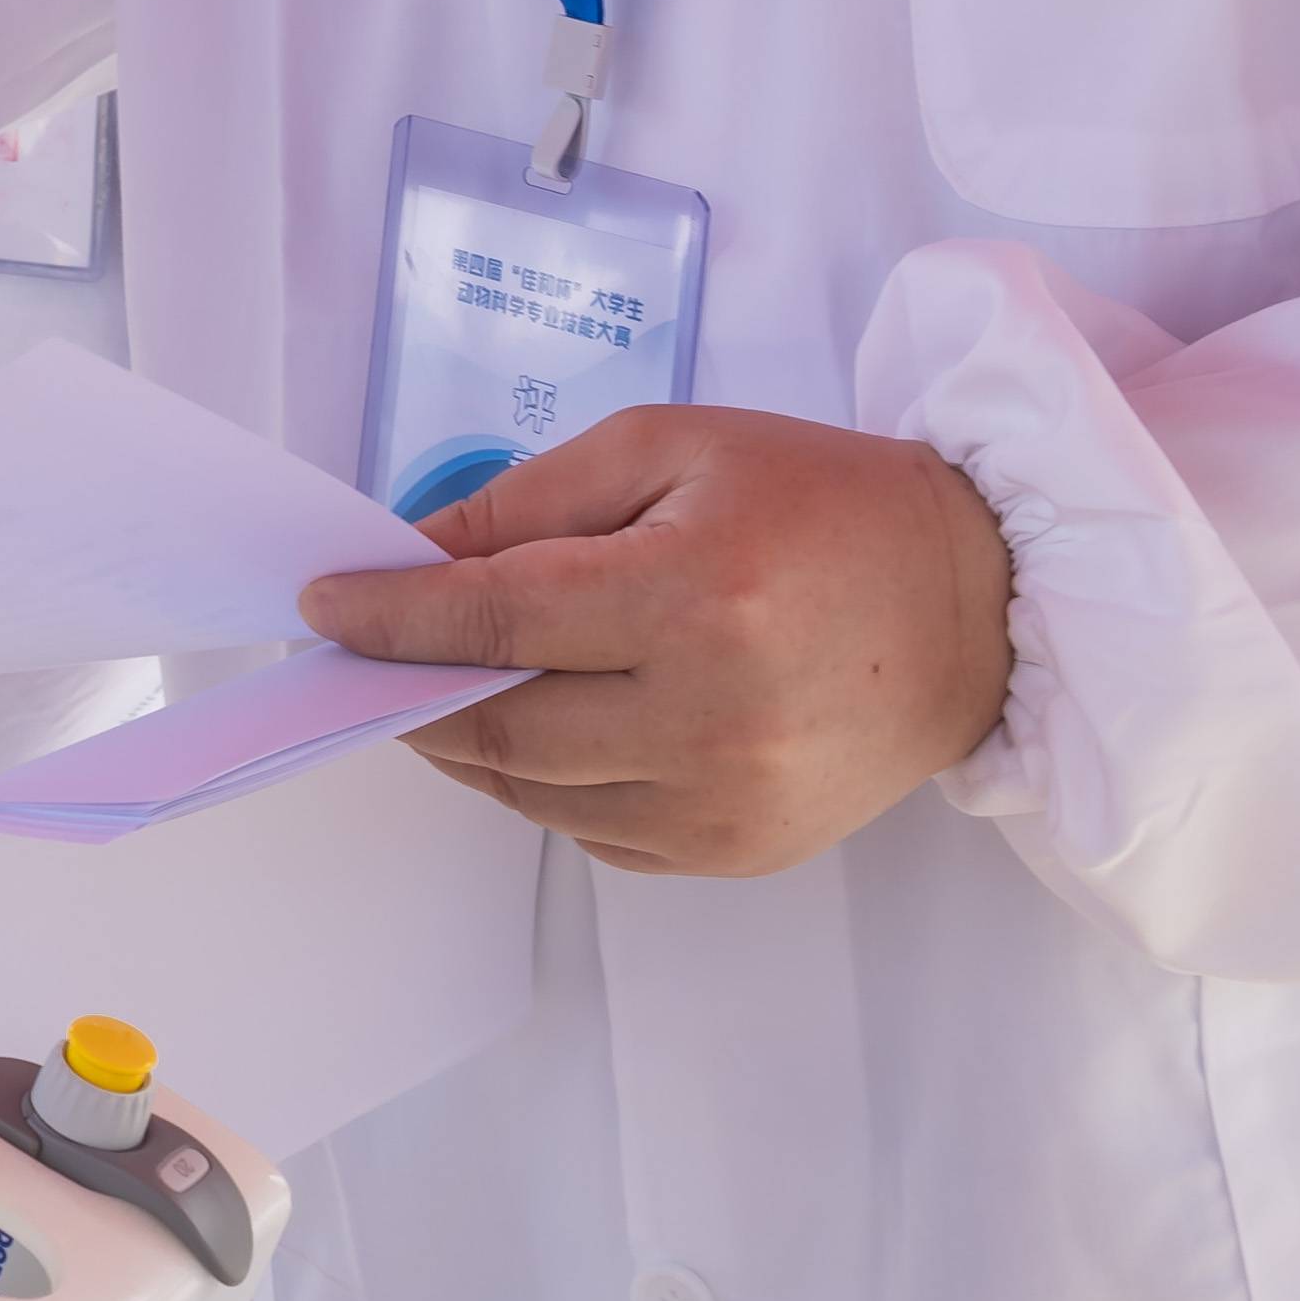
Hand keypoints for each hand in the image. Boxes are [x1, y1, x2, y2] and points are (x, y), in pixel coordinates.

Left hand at [298, 405, 1011, 876]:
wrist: (974, 608)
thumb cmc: (819, 502)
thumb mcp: (670, 447)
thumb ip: (529, 505)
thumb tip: (413, 560)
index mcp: (692, 599)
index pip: (492, 623)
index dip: (391, 618)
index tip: (324, 607)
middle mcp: (707, 720)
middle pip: (497, 725)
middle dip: (409, 688)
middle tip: (364, 653)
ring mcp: (724, 804)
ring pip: (532, 792)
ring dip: (466, 740)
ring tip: (443, 685)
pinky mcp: (736, 853)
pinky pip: (591, 831)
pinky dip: (543, 784)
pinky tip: (546, 727)